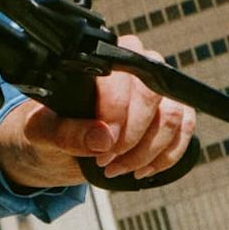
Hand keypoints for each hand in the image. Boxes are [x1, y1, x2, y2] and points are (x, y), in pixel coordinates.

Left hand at [0, 56, 196, 189]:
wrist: (59, 145)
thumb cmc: (50, 129)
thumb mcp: (43, 133)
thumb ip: (67, 132)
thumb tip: (102, 138)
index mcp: (102, 59)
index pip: (123, 77)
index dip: (117, 114)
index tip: (103, 146)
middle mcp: (136, 65)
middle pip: (153, 95)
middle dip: (132, 137)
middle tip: (107, 160)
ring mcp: (158, 89)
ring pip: (172, 115)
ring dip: (146, 151)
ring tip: (118, 168)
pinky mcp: (173, 111)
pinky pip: (185, 130)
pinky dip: (165, 156)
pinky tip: (141, 170)